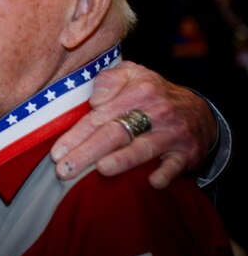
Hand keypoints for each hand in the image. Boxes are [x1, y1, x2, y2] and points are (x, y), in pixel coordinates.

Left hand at [50, 61, 216, 188]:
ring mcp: (171, 133)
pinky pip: (175, 164)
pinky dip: (165, 173)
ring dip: (122, 160)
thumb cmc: (153, 93)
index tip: (56, 152)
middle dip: (87, 152)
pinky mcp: (187, 152)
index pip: (99, 115)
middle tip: (64, 170)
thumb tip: (95, 99)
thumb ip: (109, 79)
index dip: (76, 134)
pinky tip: (153, 182)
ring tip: (101, 169)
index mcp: (137, 91)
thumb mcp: (132, 73)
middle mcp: (153, 111)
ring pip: (142, 148)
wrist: (198, 112)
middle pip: (114, 133)